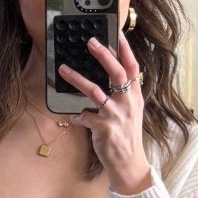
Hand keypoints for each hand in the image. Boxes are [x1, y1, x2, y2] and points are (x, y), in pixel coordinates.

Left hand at [57, 31, 151, 193]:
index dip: (125, 50)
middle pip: (117, 73)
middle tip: (90, 41)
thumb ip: (124, 94)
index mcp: (135, 96)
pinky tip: (72, 117)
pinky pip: (84, 116)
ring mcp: (116, 115)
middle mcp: (128, 103)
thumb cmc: (127, 136)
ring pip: (95, 91)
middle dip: (103, 55)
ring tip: (63, 69)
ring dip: (77, 79)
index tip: (116, 33)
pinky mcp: (104, 128)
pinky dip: (77, 115)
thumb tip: (112, 76)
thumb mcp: (131, 112)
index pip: (132, 68)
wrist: (129, 164)